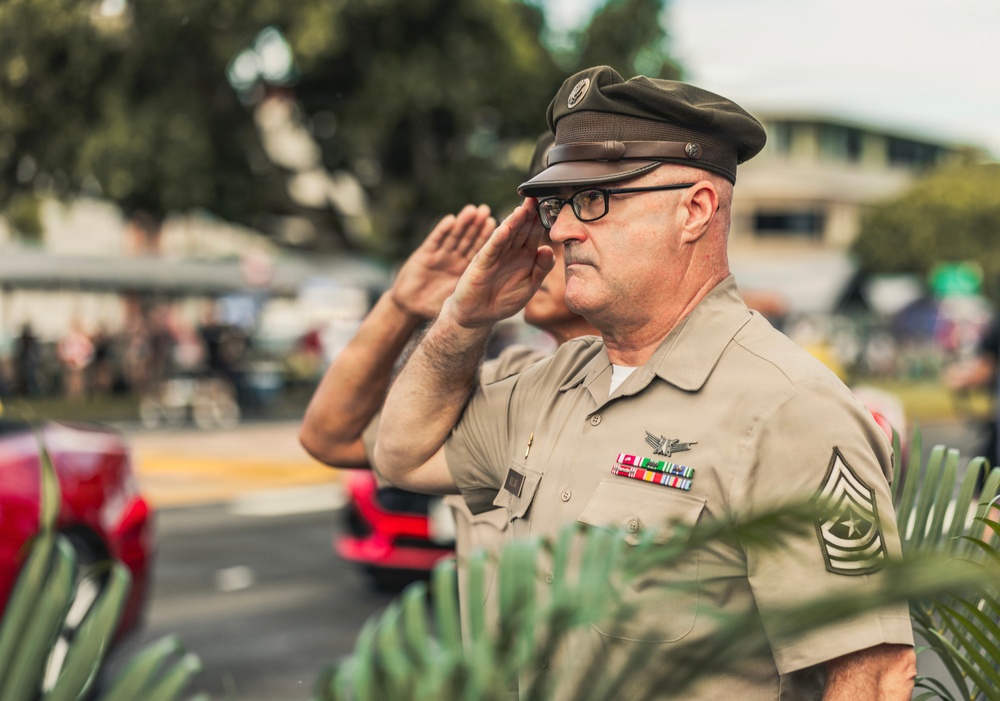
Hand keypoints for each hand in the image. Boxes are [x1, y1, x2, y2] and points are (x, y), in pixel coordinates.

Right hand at [390, 204, 494, 318]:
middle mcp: (453, 258)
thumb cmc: (432, 305)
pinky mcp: (424, 255)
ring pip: (453, 236)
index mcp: (463, 268)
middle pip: (467, 239)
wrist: (410, 307)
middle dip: (476, 225)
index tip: (500, 225)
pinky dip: (442, 230)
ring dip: (462, 223)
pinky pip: (435, 241)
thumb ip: (473, 290)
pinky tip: (451, 220)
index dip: (487, 238)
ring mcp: (439, 255)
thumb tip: (502, 292)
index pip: (479, 250)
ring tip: (472, 210)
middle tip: (486, 210)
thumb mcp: (457, 299)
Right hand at [445, 199, 554, 328]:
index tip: (551, 206)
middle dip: (529, 214)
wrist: (479, 315)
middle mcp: (510, 251)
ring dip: (514, 221)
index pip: (534, 233)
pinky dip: (498, 238)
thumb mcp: (529, 287)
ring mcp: (495, 255)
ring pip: (507, 234)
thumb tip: (549, 249)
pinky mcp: (482, 263)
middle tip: (537, 197)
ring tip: (523, 208)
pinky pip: (491, 249)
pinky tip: (505, 228)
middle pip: (521, 228)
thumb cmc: (504, 300)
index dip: (541, 220)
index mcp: (525, 255)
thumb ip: (541, 269)